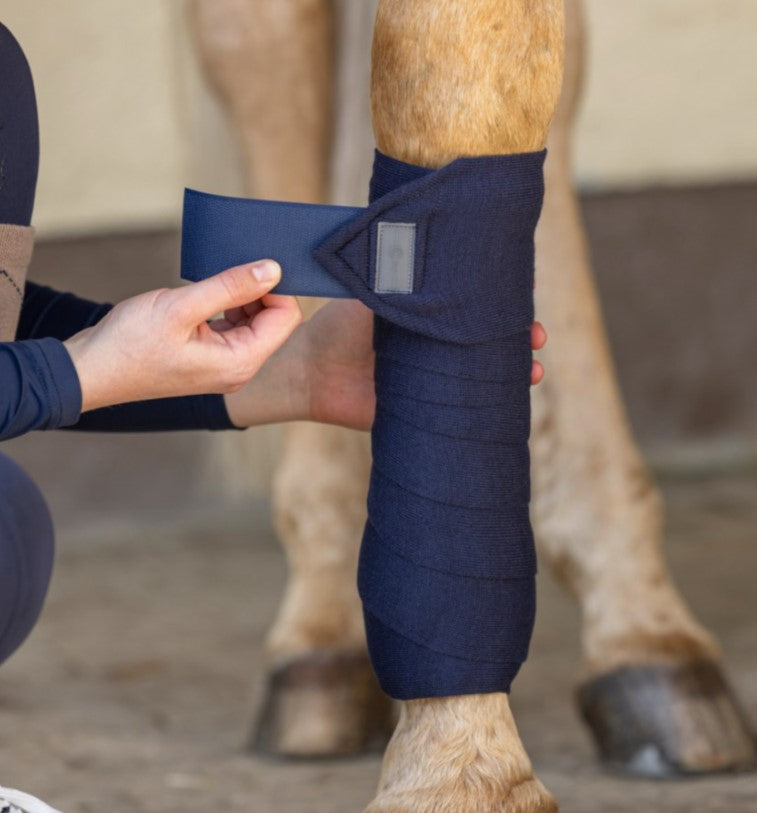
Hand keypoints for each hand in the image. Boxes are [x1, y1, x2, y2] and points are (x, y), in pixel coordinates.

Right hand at [64, 260, 300, 411]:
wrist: (92, 370)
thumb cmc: (130, 344)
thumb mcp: (181, 306)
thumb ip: (231, 286)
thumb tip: (272, 269)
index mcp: (240, 362)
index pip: (286, 319)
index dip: (277, 288)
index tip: (252, 265)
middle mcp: (239, 369)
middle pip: (273, 321)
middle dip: (258, 291)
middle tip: (229, 269)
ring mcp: (225, 366)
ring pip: (253, 322)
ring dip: (240, 297)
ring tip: (209, 284)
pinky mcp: (210, 359)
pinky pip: (233, 327)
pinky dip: (225, 307)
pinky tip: (202, 297)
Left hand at [224, 298, 547, 431]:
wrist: (313, 370)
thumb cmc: (340, 323)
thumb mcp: (377, 289)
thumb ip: (406, 273)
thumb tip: (446, 243)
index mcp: (430, 312)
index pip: (479, 302)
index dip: (505, 296)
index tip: (529, 286)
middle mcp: (439, 343)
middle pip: (491, 337)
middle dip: (521, 333)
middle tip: (535, 332)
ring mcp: (437, 376)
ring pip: (488, 371)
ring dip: (517, 367)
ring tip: (533, 364)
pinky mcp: (431, 406)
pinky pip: (470, 405)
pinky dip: (495, 401)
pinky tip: (515, 394)